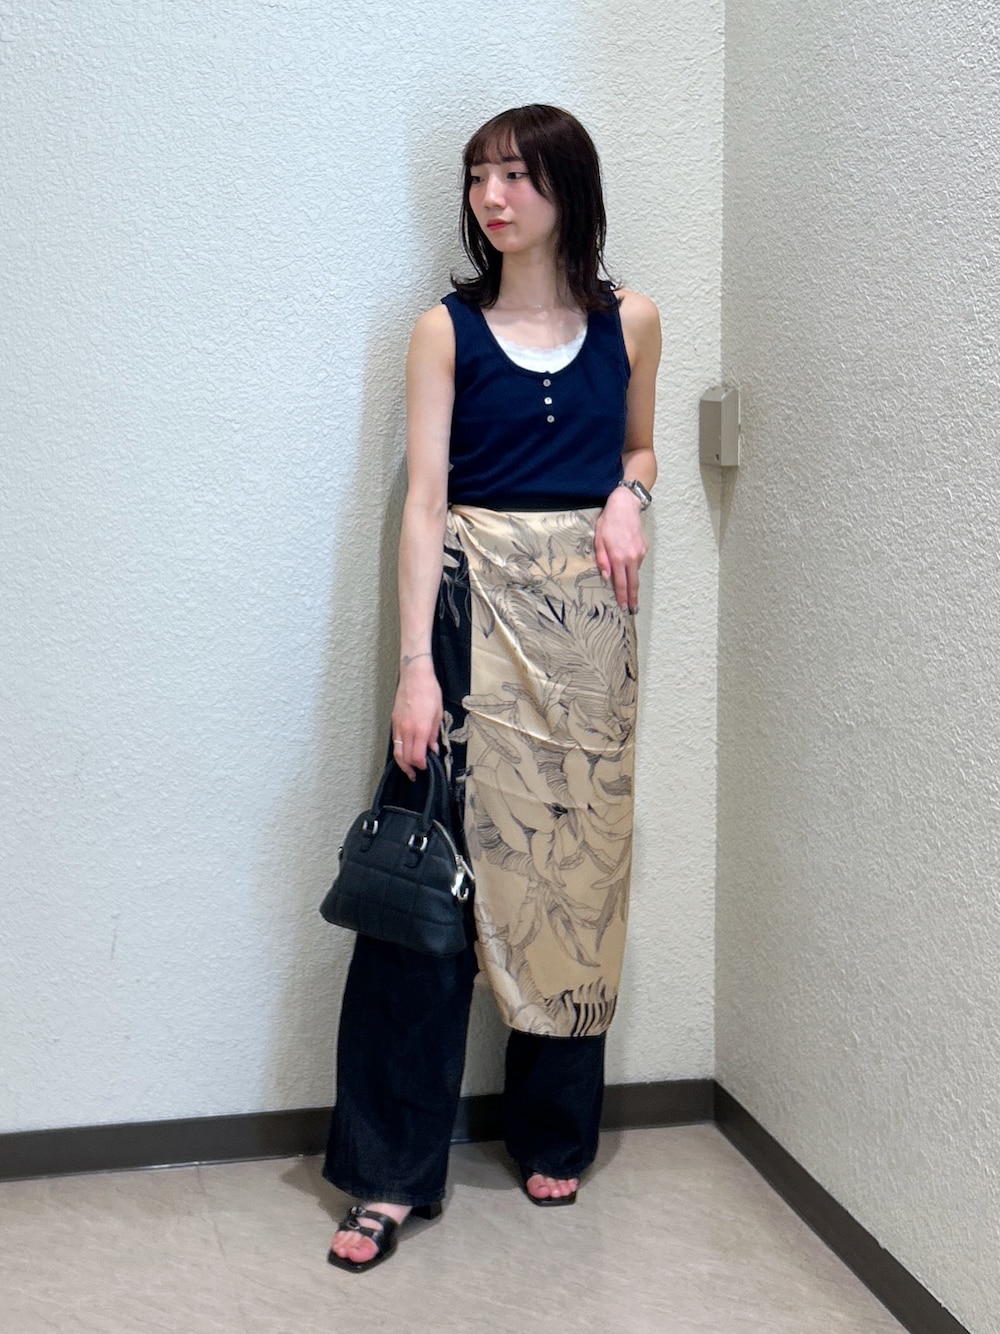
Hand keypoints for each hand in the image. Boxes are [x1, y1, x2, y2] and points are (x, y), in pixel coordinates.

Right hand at [390, 657, 441, 778]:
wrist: (415, 676)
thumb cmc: (429, 691)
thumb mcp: (438, 713)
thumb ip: (434, 734)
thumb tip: (433, 749)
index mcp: (420, 728)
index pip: (418, 756)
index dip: (421, 765)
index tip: (426, 767)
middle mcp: (407, 729)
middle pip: (405, 757)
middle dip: (410, 768)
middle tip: (415, 774)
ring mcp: (398, 725)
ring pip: (397, 751)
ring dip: (402, 762)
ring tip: (408, 769)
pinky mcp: (394, 721)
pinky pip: (395, 741)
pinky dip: (399, 750)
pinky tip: (405, 752)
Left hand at [594, 486, 648, 613]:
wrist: (625, 506)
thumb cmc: (608, 522)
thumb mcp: (598, 540)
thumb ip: (602, 560)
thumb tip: (607, 577)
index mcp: (619, 557)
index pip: (621, 583)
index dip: (623, 597)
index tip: (624, 607)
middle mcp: (632, 557)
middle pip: (634, 583)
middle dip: (633, 598)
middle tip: (633, 609)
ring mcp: (640, 552)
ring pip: (635, 571)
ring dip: (632, 580)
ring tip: (628, 590)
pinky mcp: (645, 547)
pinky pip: (638, 561)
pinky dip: (632, 566)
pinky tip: (627, 563)